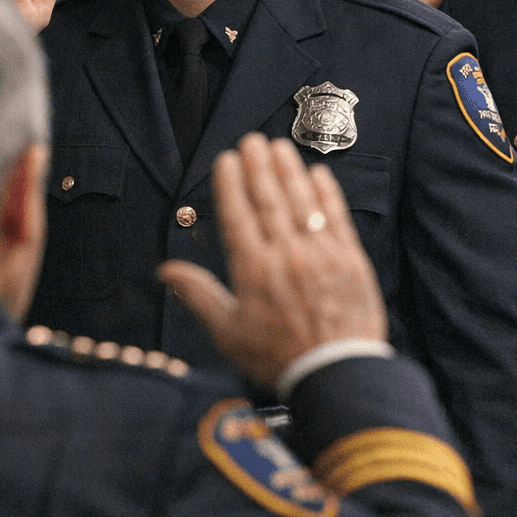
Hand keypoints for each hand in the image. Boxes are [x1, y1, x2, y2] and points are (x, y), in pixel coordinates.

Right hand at [159, 134, 387, 390]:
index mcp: (253, 270)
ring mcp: (321, 254)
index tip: (226, 159)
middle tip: (251, 140)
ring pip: (302, 202)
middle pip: (269, 200)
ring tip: (279, 147)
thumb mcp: (228, 332)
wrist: (336, 376)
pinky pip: (337, 217)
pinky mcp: (350, 260)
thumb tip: (165, 271)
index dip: (231, 183)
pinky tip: (319, 174)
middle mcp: (286, 255)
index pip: (238, 215)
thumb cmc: (277, 357)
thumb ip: (198, 294)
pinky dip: (327, 194)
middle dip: (258, 166)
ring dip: (289, 171)